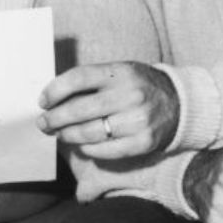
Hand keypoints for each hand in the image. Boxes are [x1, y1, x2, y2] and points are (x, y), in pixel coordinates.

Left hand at [37, 62, 178, 158]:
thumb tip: (54, 98)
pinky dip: (87, 149)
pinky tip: (81, 145)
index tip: (43, 101)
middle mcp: (129, 95)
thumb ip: (92, 81)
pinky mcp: (143, 142)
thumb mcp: (120, 72)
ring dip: (67, 135)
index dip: (54, 90)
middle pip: (79, 110)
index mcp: (121, 72)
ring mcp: (137, 120)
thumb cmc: (139, 87)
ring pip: (89, 133)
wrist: (180, 103)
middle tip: (43, 123)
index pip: (78, 78)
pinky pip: (104, 150)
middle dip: (54, 118)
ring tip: (59, 134)